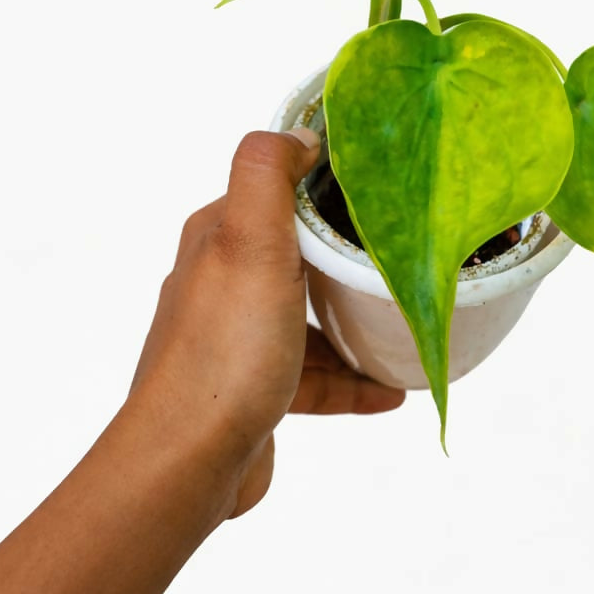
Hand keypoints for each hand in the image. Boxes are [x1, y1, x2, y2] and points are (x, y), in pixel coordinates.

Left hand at [128, 129, 403, 521]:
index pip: (275, 194)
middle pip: (298, 257)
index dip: (325, 186)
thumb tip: (297, 133)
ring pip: (309, 320)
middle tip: (403, 261)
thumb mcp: (249, 239)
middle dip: (348, 259)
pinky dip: (351, 380)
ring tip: (405, 330)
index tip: (382, 188)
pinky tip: (389, 391)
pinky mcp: (252, 391)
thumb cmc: (224, 349)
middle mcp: (221, 283)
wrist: (189, 460)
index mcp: (217, 238)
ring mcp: (236, 340)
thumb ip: (266, 174)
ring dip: (356, 324)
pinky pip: (313, 378)